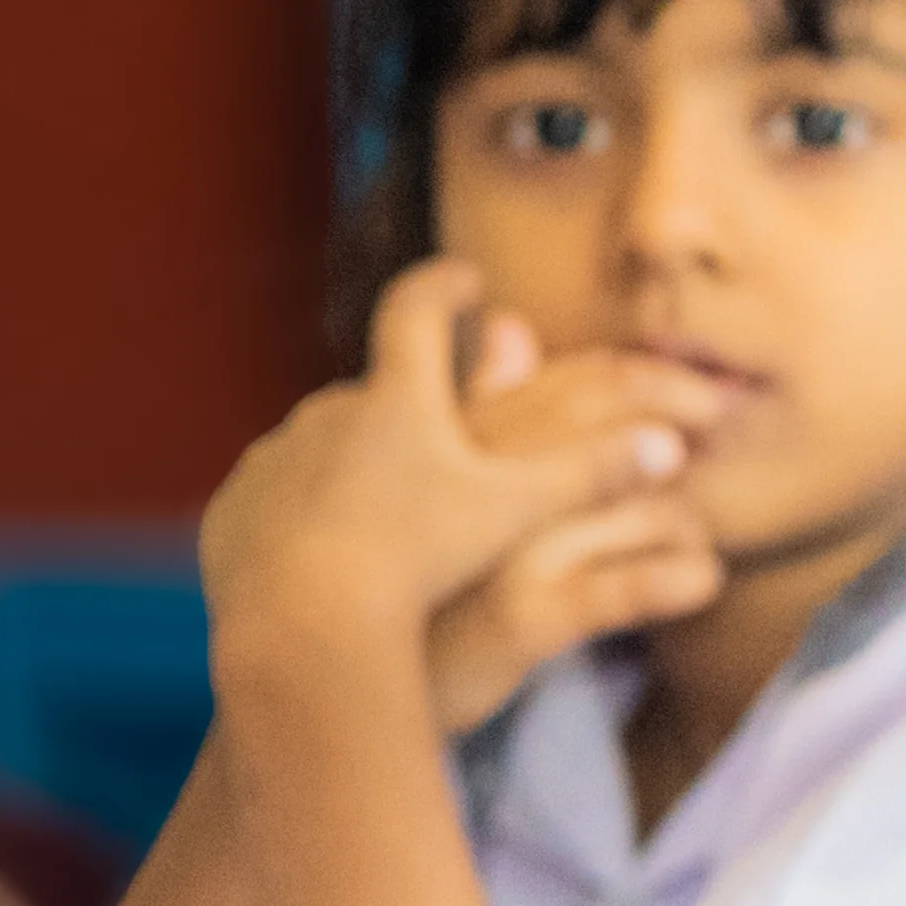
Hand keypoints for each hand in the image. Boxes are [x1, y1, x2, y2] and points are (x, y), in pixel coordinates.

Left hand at [204, 264, 719, 691]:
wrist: (301, 629)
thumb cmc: (419, 561)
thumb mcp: (517, 511)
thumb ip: (592, 472)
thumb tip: (673, 443)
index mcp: (399, 395)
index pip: (419, 307)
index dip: (446, 283)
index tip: (467, 276)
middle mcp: (326, 412)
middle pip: (374, 386)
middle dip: (408, 400)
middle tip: (442, 430)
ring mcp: (272, 461)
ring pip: (322, 445)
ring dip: (354, 461)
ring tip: (386, 507)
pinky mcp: (233, 512)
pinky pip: (275, 498)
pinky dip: (305, 513)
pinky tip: (328, 553)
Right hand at [424, 306, 728, 733]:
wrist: (324, 672)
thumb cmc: (394, 573)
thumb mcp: (434, 479)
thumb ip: (482, 401)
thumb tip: (513, 325)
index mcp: (469, 435)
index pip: (585, 379)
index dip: (660, 377)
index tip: (709, 391)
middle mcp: (484, 475)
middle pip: (617, 419)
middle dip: (690, 414)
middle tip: (730, 424)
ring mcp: (505, 545)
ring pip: (643, 505)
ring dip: (686, 518)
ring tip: (699, 538)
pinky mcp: (520, 614)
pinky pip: (625, 588)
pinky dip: (677, 578)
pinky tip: (702, 581)